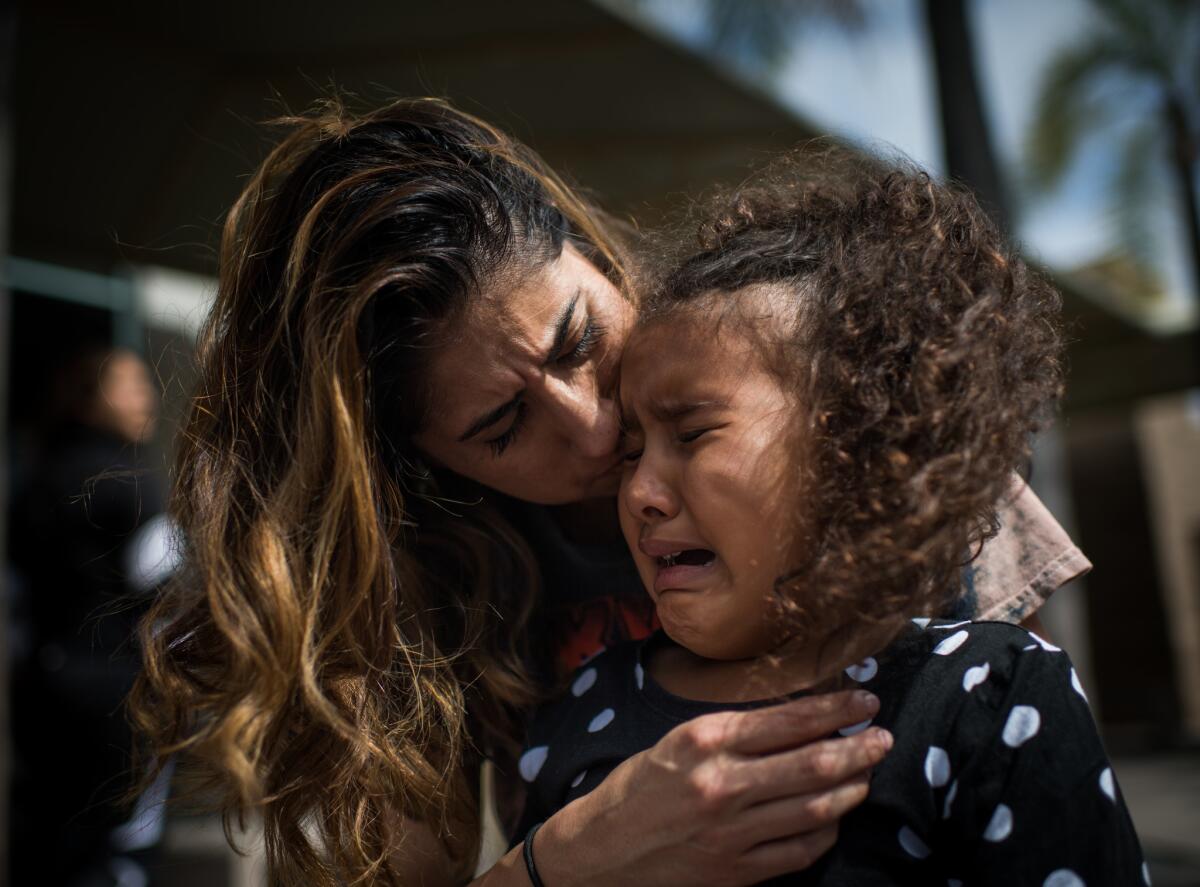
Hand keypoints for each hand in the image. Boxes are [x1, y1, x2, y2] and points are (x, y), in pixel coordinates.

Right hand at [533, 689, 889, 885]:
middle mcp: (722, 785)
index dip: (836, 710)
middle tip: (882, 737)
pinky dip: (826, 831)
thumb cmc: (640, 786)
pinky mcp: (738, 871)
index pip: (789, 720)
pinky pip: (801, 851)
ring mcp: (732, 833)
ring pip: (816, 809)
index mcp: (705, 741)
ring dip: (852, 789)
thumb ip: (736, 732)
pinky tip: (834, 816)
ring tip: (866, 774)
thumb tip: (801, 720)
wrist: (603, 850)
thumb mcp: (680, 741)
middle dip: (859, 748)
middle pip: (813, 764)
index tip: (864, 700)